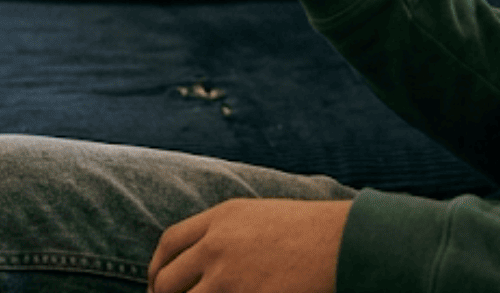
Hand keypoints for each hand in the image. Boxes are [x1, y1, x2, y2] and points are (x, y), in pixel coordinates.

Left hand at [147, 198, 350, 292]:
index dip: (157, 267)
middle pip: (167, 279)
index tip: (158, 283)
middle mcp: (217, 246)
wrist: (342, 243)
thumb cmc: (310, 230)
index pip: (169, 243)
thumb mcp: (260, 216)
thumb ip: (226, 231)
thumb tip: (201, 257)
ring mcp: (228, 278)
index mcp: (221, 218)